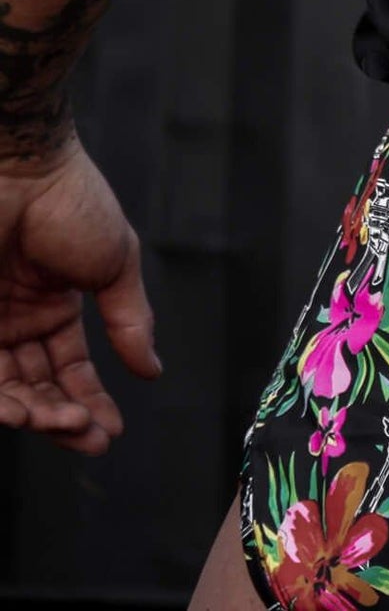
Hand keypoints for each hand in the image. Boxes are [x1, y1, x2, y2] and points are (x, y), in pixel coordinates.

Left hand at [0, 140, 160, 453]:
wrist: (21, 173)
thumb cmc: (74, 205)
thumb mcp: (117, 263)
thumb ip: (130, 319)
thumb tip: (152, 370)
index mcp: (56, 308)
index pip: (71, 370)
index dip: (90, 403)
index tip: (110, 432)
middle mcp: (18, 324)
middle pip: (39, 389)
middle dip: (64, 420)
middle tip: (90, 438)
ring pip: (9, 391)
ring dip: (36, 416)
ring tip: (64, 425)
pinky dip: (2, 402)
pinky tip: (28, 412)